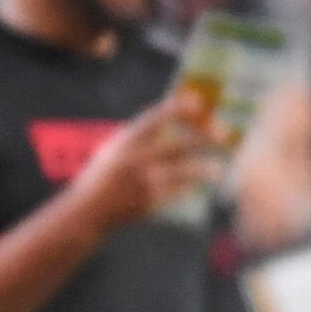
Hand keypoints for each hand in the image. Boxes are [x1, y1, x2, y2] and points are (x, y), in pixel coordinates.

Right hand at [70, 91, 225, 231]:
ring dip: (202, 169)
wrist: (87, 211)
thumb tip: (167, 122)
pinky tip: (196, 186)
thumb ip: (135, 138)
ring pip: (182, 172)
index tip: (196, 100)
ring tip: (217, 169)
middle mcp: (135, 160)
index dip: (175, 108)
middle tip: (223, 134)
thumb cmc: (100, 177)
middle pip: (178, 146)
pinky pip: (177, 193)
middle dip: (203, 138)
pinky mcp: (150, 202)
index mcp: (123, 143)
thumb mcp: (111, 151)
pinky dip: (188, 188)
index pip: (153, 120)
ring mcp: (143, 182)